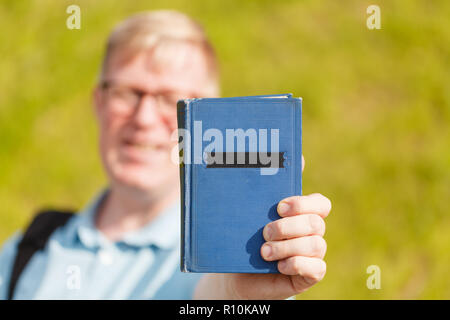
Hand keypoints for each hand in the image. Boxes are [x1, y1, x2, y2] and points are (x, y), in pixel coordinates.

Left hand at [194, 156, 331, 299]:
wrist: (235, 270)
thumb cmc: (245, 236)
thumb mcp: (251, 212)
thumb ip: (267, 187)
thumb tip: (293, 157)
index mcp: (301, 214)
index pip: (320, 204)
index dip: (303, 203)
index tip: (279, 206)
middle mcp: (311, 233)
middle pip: (316, 223)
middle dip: (288, 227)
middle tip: (265, 232)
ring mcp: (312, 254)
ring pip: (317, 245)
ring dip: (288, 247)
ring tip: (264, 252)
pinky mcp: (309, 274)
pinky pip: (317, 269)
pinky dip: (296, 264)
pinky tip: (278, 266)